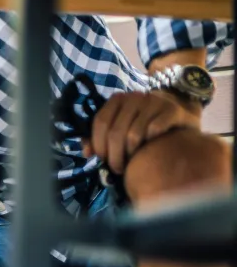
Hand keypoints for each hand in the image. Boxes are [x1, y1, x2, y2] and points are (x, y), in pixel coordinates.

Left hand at [82, 90, 200, 174]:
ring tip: (131, 162)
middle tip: (116, 169)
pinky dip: (149, 144)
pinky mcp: (172, 110)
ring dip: (130, 154)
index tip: (101, 160)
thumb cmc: (143, 124)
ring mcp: (154, 101)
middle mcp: (135, 97)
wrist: (179, 114)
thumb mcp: (120, 127)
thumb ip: (100, 138)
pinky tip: (149, 149)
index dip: (98, 144)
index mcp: (118, 99)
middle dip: (113, 156)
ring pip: (134, 134)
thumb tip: (87, 153)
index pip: (100, 121)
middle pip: (115, 131)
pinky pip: (154, 130)